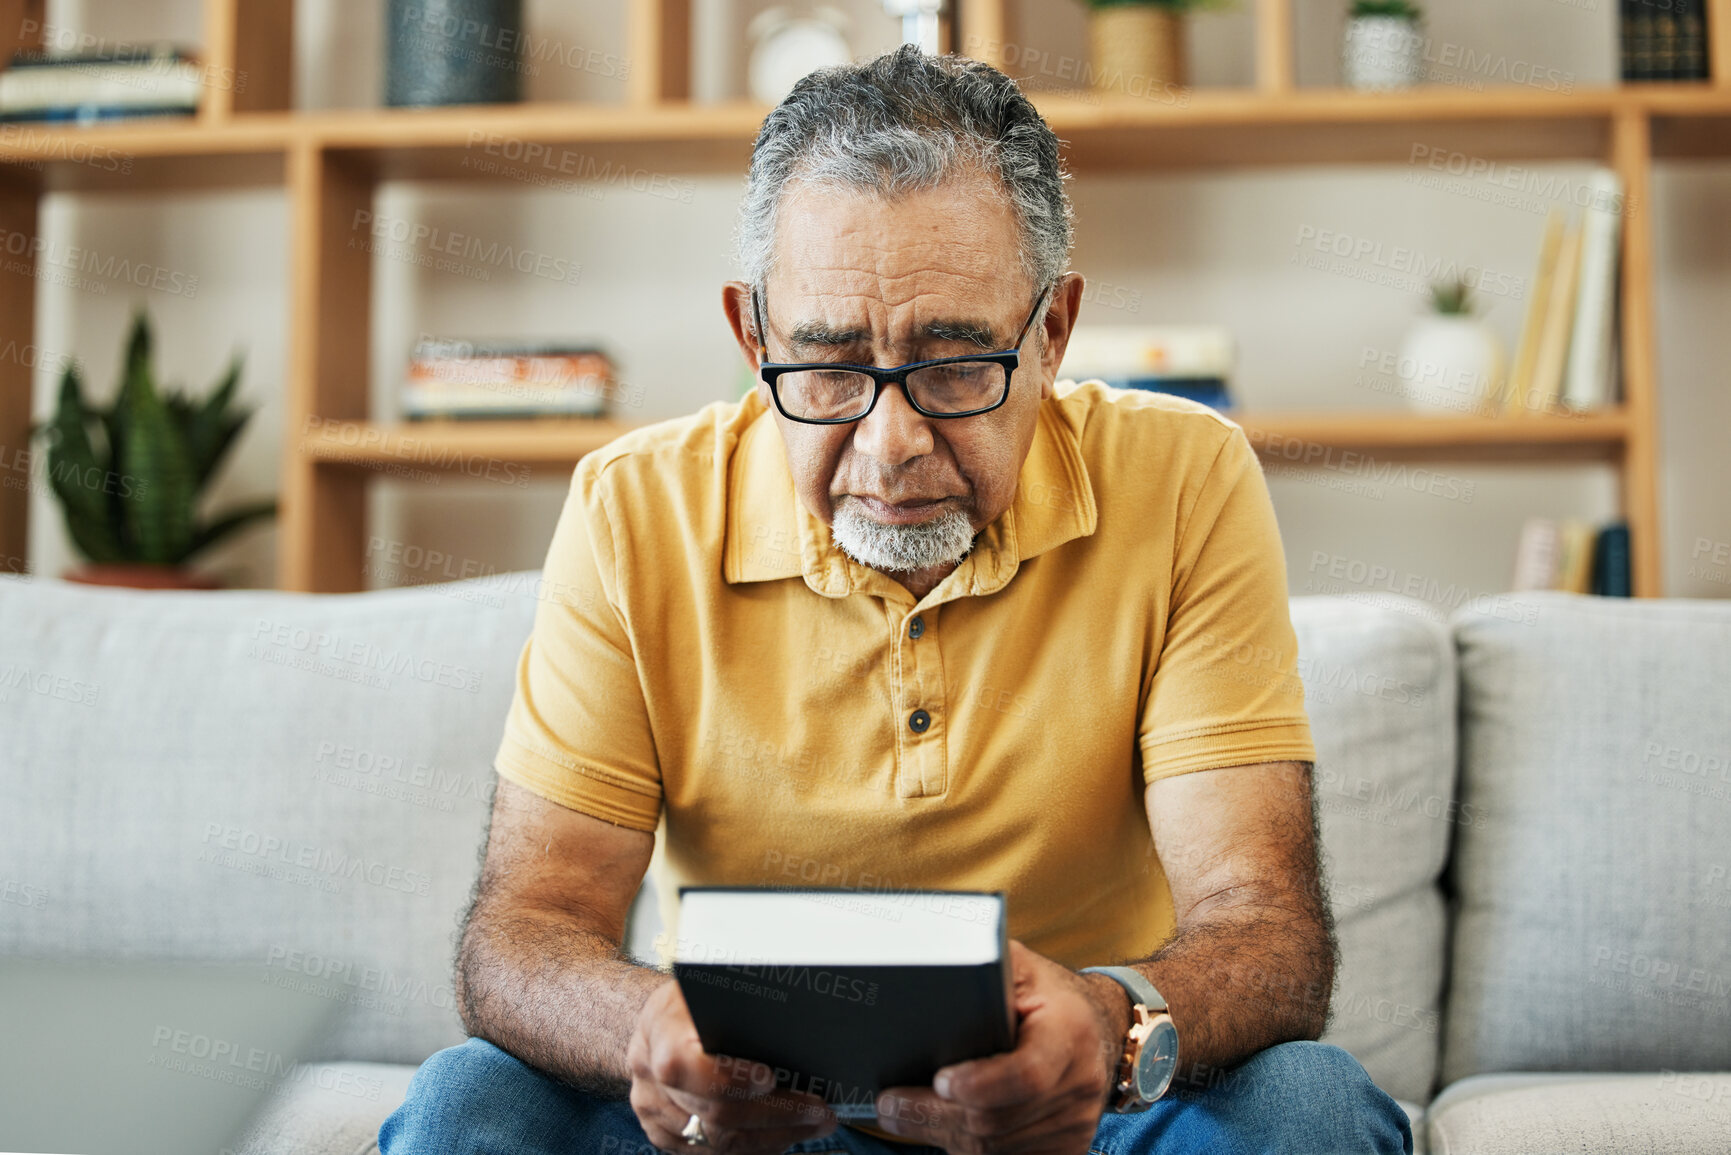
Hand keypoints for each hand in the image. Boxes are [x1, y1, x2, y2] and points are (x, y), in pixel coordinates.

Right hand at [626, 979, 837, 1152]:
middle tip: (820, 1112)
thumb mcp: (709, 985)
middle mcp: (650, 1077)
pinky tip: (784, 1136)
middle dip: (776, 1115)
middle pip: (715, 1113)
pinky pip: (712, 1154)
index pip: (688, 1066)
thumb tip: (797, 1020)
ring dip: (774, 1137)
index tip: (771, 1079)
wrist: (655, 1026)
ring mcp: (655, 1112)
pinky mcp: (665, 1135)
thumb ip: (740, 1004)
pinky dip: (754, 1149)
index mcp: (661, 1032)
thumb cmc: (691, 1001)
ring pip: (718, 1143)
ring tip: (814, 1125)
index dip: (732, 1078)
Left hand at [873, 940, 1123, 1154]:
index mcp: (1070, 1032)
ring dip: (944, 1135)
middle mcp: (1080, 1084)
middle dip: (935, 1115)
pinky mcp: (1067, 1149)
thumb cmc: (1047, 995)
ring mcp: (1076, 1124)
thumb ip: (983, 971)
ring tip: (901, 1115)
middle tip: (890, 1104)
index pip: (1027, 1074)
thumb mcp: (1021, 969)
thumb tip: (927, 973)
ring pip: (996, 1148)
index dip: (980, 1084)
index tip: (938, 1080)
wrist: (1098, 1030)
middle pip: (997, 1120)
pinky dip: (967, 1149)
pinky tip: (940, 1128)